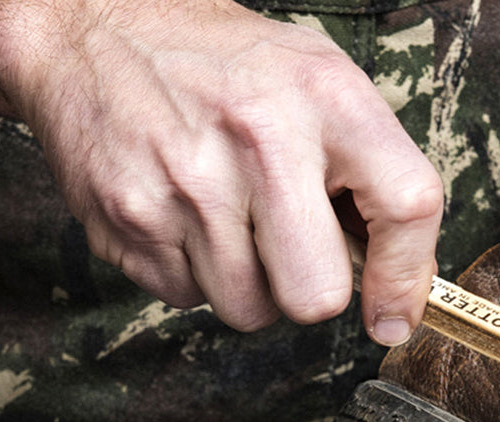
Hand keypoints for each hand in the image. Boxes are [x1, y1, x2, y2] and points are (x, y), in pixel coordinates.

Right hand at [0, 0, 442, 339]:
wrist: (93, 28)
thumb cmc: (223, 67)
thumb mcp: (318, 84)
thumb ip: (371, 175)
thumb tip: (401, 284)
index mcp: (325, 96)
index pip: (406, 207)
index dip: (404, 279)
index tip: (392, 315)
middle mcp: (260, 139)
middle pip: (317, 296)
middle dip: (309, 289)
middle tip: (290, 246)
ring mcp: (189, 183)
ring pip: (251, 311)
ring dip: (249, 284)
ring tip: (230, 219)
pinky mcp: (133, 219)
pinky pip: (191, 298)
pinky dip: (195, 273)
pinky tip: (186, 217)